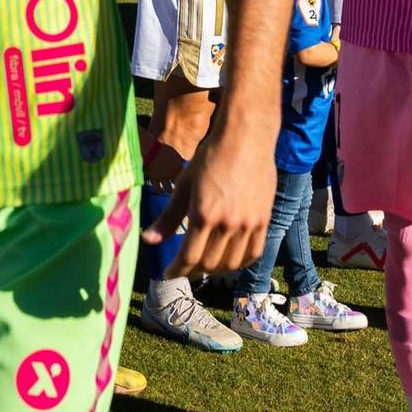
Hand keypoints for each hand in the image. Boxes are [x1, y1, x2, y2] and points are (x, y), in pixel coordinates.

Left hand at [145, 128, 276, 278]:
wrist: (245, 138)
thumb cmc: (210, 157)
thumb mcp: (184, 185)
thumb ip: (168, 217)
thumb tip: (148, 240)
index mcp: (203, 215)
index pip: (188, 258)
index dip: (176, 271)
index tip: (168, 273)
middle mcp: (227, 223)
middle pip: (209, 264)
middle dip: (193, 271)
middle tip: (185, 267)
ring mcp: (248, 223)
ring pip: (231, 263)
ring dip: (216, 270)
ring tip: (205, 265)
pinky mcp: (264, 219)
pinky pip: (253, 253)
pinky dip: (240, 263)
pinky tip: (229, 260)